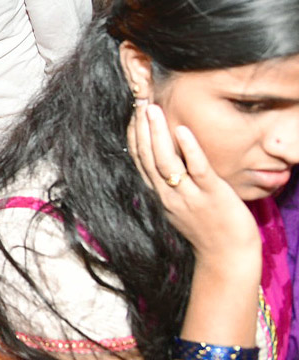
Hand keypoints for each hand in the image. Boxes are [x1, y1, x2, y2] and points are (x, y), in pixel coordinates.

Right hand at [126, 102, 258, 262]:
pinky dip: (188, 150)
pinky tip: (182, 131)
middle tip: (139, 102)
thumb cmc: (207, 230)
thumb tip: (163, 160)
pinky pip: (197, 170)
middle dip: (140, 128)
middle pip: (147, 157)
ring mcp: (188, 195)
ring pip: (165, 162)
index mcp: (159, 194)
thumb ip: (169, 184)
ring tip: (152, 109)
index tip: (133, 112)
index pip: (139, 160)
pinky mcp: (211, 195)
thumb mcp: (179, 206)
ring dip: (156, 134)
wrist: (226, 257)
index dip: (133, 135)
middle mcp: (168, 194)